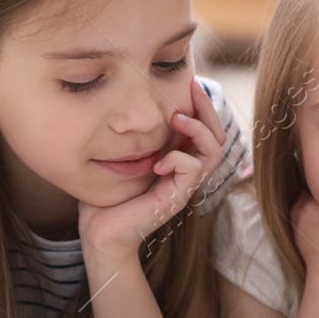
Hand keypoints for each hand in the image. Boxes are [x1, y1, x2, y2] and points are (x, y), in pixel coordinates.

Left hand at [78, 78, 227, 257]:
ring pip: (213, 152)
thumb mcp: (120, 158)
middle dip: (207, 109)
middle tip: (192, 88)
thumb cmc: (107, 197)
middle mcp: (186, 173)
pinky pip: (193, 170)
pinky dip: (178, 159)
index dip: (202, 106)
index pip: (206, 130)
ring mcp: (184, 187)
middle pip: (218, 138)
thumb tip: (123, 104)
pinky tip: (158, 162)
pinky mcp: (176, 199)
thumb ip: (131, 137)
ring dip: (198, 130)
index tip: (188, 83)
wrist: (101, 234)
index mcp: (178, 161)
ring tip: (176, 118)